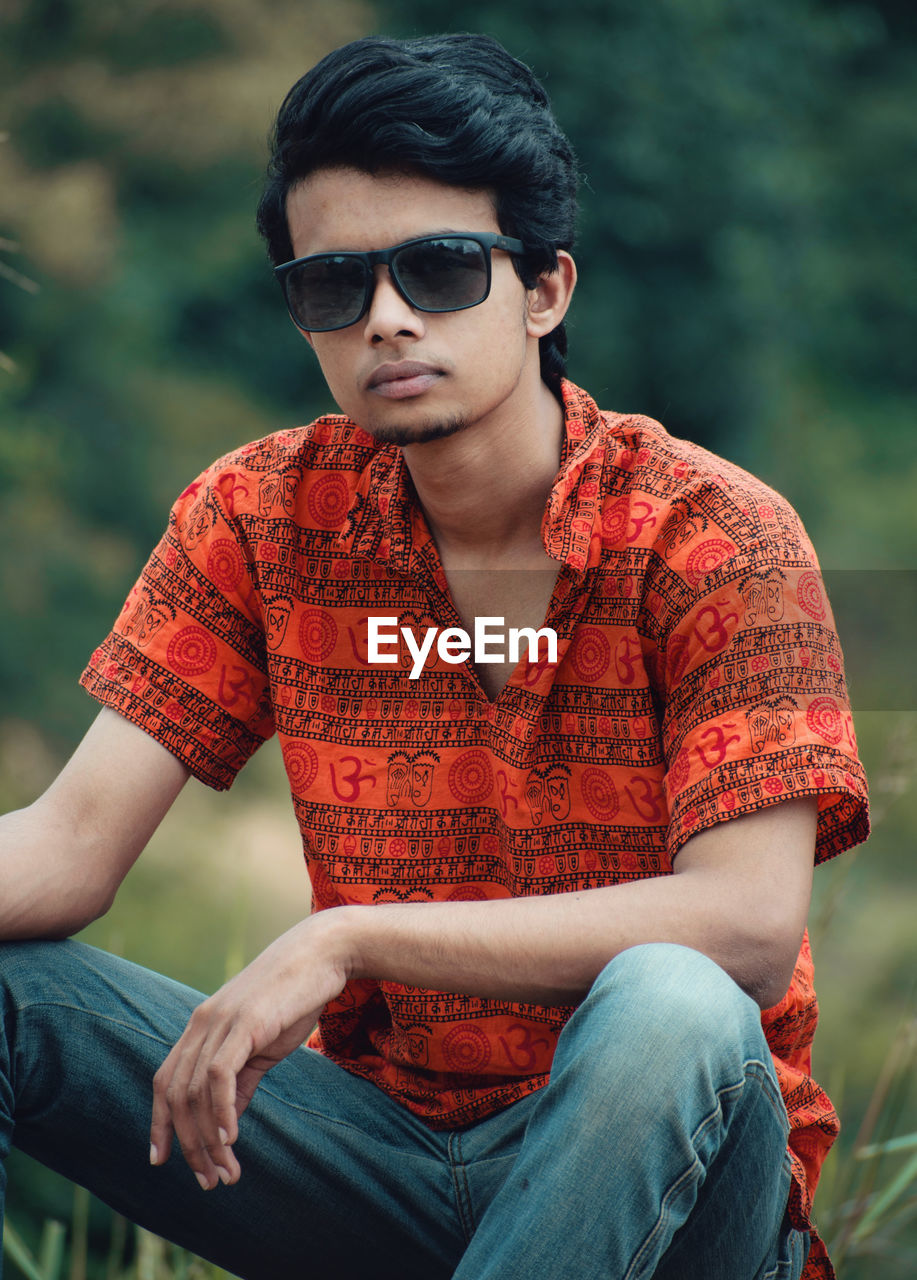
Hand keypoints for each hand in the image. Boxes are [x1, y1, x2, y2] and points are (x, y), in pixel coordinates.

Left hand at [149, 912, 349, 1188]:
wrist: (321, 954)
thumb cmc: (294, 996)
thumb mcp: (263, 1044)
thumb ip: (241, 1079)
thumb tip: (227, 1121)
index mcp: (201, 1026)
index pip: (165, 1081)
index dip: (159, 1123)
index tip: (160, 1160)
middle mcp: (201, 1023)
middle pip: (176, 1095)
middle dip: (188, 1144)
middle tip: (208, 1180)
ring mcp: (220, 1021)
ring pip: (195, 1091)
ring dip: (207, 1139)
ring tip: (225, 1171)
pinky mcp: (244, 1022)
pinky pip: (219, 1076)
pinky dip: (221, 1111)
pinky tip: (232, 1138)